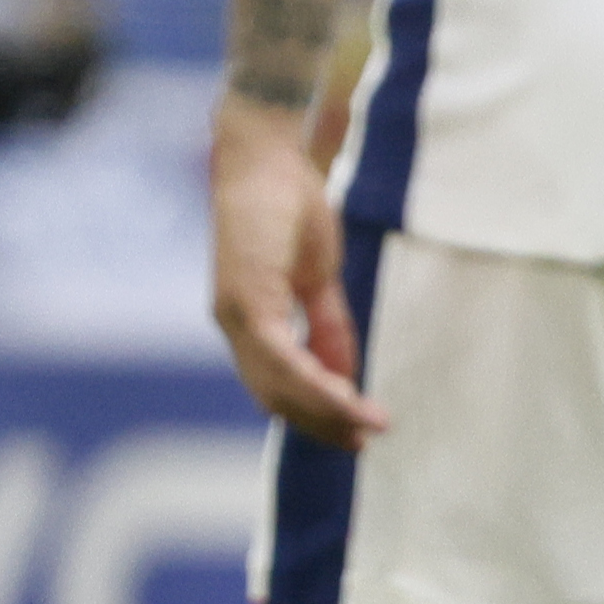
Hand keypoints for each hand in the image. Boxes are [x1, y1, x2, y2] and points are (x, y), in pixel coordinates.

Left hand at [208, 93, 378, 446]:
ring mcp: (236, 316)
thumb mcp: (318, 275)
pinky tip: (349, 397)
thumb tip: (345, 371)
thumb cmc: (289, 206)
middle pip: (275, 395)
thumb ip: (327, 324)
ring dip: (326, 411)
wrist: (265, 160)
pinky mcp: (247, 302)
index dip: (315, 411)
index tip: (356, 430)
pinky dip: (317, 383)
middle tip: (364, 442)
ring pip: (279, 385)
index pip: (278, 382)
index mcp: (250, 319)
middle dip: (321, 424)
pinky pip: (283, 358)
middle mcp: (234, 325)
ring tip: (368, 427)